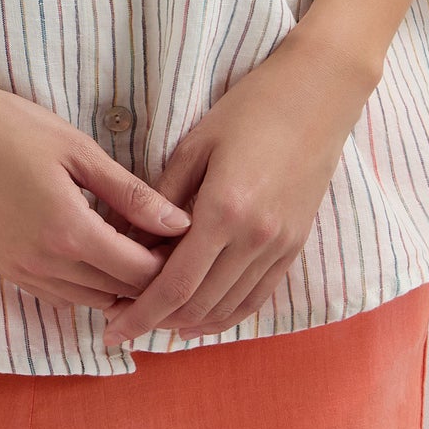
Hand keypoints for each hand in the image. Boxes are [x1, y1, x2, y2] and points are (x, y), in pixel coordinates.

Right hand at [0, 75, 194, 318]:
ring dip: (119, 283)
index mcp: (68, 232)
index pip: (139, 273)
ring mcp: (21, 272)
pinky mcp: (5, 269)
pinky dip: (87, 283)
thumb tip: (181, 223)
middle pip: (118, 293)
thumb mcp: (78, 149)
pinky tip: (97, 249)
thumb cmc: (12, 126)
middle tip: (170, 243)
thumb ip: (131, 193)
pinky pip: (60, 294)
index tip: (189, 238)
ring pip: (90, 300)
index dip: (172, 262)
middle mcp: (45, 265)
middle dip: (150, 276)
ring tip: (139, 246)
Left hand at [99, 25, 379, 345]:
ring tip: (155, 321)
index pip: (175, 284)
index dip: (141, 313)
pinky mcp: (295, 247)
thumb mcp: (194, 145)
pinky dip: (226, 315)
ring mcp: (280, 247)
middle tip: (123, 323)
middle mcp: (255, 238)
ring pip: (228, 308)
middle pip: (199, 305)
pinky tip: (201, 319)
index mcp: (224, 210)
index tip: (111, 331)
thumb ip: (160, 198)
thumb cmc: (249, 110)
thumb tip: (125, 241)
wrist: (317, 97)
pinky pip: (257, 297)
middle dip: (157, 322)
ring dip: (189, 323)